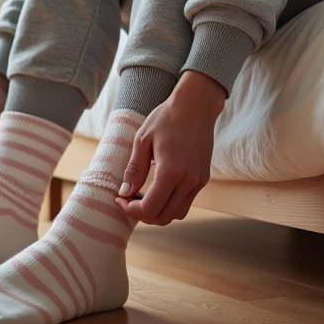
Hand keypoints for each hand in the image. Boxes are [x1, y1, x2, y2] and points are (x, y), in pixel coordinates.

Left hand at [114, 70, 225, 224]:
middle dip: (143, 214)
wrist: (196, 105)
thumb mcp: (143, 140)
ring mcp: (198, 181)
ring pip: (177, 214)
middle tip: (129, 200)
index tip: (120, 198)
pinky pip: (186, 202)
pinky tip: (158, 189)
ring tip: (143, 196)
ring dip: (158, 212)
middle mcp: (188, 181)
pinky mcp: (203, 178)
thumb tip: (125, 192)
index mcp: (171, 172)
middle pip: (164, 217)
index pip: (150, 208)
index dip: (131, 209)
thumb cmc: (167, 118)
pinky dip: (170, 203)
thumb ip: (134, 169)